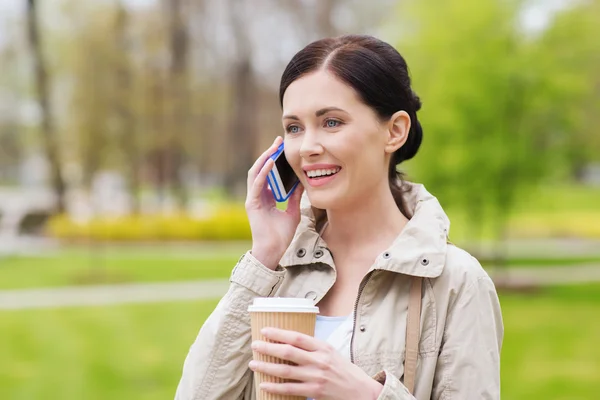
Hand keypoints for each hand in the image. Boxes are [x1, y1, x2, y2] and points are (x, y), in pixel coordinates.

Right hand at [246, 136, 303, 269]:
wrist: (273, 250)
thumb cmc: (282, 234)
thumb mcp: (292, 211)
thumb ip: (295, 197)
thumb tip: (303, 182)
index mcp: (265, 196)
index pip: (268, 173)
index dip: (274, 159)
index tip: (283, 147)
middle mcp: (257, 195)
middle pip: (261, 168)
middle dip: (269, 153)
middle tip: (278, 140)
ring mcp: (253, 198)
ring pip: (256, 172)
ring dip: (265, 158)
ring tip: (274, 147)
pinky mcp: (252, 204)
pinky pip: (257, 184)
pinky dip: (263, 173)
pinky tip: (270, 163)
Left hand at [249, 328, 382, 399]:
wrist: (360, 391)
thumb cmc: (343, 370)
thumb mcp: (331, 352)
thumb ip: (313, 348)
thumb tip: (289, 342)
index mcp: (323, 347)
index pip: (297, 337)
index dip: (279, 333)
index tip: (264, 331)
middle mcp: (319, 360)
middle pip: (288, 352)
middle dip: (268, 348)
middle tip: (254, 345)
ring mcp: (316, 377)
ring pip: (285, 371)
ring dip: (267, 367)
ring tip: (253, 364)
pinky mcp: (315, 392)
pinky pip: (290, 389)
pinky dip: (275, 386)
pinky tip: (264, 384)